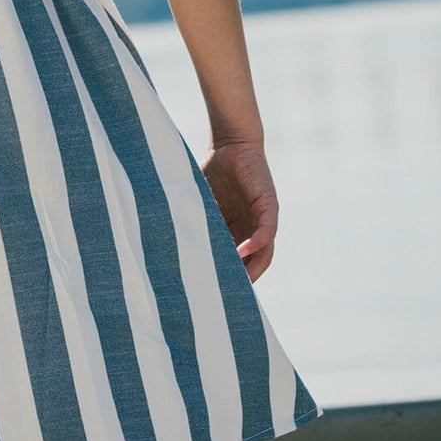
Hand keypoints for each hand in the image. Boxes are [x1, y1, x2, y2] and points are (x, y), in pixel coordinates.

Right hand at [200, 138, 277, 282]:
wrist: (229, 143)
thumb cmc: (212, 171)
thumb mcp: (201, 203)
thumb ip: (196, 221)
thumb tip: (171, 245)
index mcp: (236, 230)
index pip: (235, 260)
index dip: (227, 276)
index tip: (212, 291)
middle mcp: (252, 228)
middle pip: (253, 262)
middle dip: (242, 279)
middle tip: (226, 296)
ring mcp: (262, 218)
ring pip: (264, 251)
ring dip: (252, 265)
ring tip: (238, 279)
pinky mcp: (269, 205)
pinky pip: (267, 229)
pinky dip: (257, 242)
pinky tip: (244, 251)